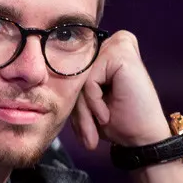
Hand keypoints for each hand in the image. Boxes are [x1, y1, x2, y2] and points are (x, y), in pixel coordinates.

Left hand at [71, 31, 171, 150]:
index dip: (75, 104)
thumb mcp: (87, 103)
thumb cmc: (119, 122)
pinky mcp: (121, 51)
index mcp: (105, 52)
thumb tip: (38, 75)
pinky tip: (106, 115)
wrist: (143, 139)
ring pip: (79, 78)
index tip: (84, 133)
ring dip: (84, 110)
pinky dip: (93, 103)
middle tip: (87, 139)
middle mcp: (112, 43)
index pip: (73, 73)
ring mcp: (117, 44)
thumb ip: (73, 85)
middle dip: (77, 110)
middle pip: (75, 75)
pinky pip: (89, 80)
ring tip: (93, 133)